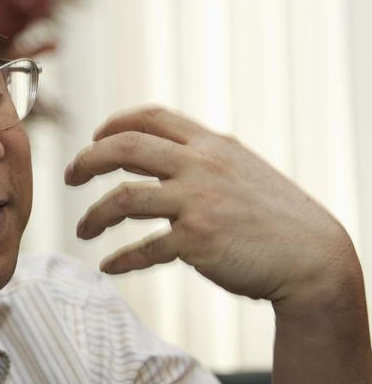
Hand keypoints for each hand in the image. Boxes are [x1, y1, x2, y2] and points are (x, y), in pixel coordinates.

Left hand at [64, 106, 357, 305]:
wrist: (313, 256)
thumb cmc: (274, 215)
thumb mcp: (240, 168)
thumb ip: (200, 157)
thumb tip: (157, 152)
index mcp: (210, 144)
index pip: (150, 117)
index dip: (114, 123)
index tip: (94, 139)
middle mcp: (200, 166)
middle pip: (124, 148)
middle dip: (87, 160)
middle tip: (69, 176)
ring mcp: (197, 202)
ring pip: (124, 199)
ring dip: (94, 215)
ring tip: (83, 229)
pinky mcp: (196, 241)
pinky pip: (144, 249)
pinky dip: (122, 260)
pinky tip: (110, 266)